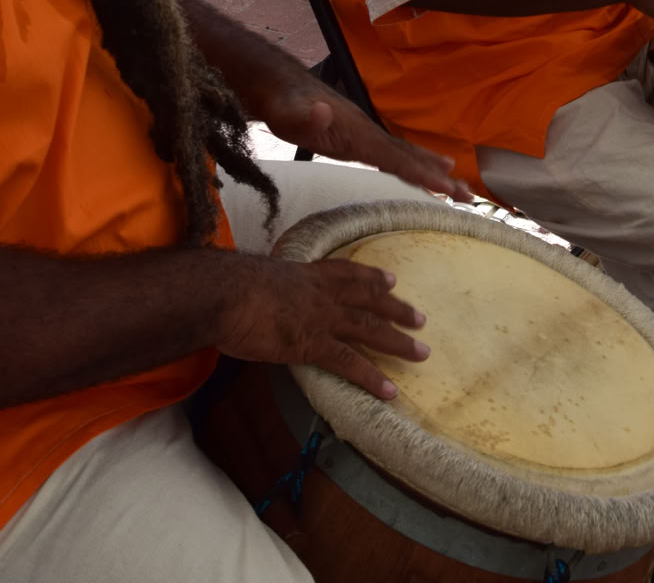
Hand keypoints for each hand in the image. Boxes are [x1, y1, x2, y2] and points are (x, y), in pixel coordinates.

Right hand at [219, 257, 428, 398]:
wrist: (222, 293)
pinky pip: (350, 363)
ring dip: (398, 342)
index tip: (391, 279)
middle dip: (396, 309)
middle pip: (368, 299)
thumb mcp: (250, 279)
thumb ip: (263, 290)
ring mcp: (321, 318)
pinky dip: (372, 378)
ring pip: (370, 329)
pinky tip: (390, 390)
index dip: (370, 276)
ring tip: (421, 353)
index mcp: (305, 274)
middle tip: (420, 318)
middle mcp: (321, 293)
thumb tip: (252, 299)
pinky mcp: (313, 345)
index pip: (346, 272)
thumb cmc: (224, 285)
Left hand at [263, 88, 472, 201]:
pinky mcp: (361, 140)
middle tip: (469, 197)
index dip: (421, 173)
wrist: (279, 86)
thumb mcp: (287, 114)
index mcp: (358, 134)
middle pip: (412, 159)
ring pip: (408, 157)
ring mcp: (367, 136)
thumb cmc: (282, 104)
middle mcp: (370, 134)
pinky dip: (416, 165)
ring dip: (434, 173)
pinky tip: (427, 170)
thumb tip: (322, 111)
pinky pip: (397, 157)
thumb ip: (306, 117)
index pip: (396, 158)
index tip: (446, 188)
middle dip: (441, 179)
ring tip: (460, 187)